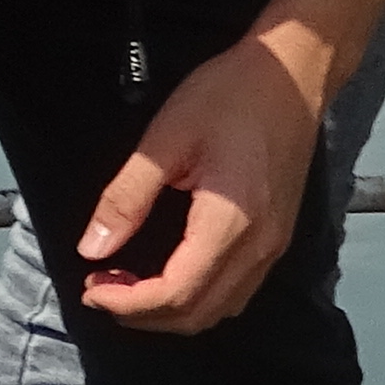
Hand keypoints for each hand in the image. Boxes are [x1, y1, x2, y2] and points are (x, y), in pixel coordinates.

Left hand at [71, 34, 322, 333]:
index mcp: (230, 222)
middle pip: (197, 314)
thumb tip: (92, 248)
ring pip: (219, 310)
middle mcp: (260, 245)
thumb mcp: (165, 138)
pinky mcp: (279, 236)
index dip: (126, 303)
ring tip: (130, 283)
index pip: (175, 293)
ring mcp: (275, 244)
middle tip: (101, 287)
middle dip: (142, 314)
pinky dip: (198, 297)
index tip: (89, 287)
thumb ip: (126, 197)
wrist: (295, 71)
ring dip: (170, 311)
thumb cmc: (230, 94)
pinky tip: (171, 272)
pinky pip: (237, 290)